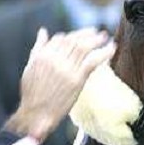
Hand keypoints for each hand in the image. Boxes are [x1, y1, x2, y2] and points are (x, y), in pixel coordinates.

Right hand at [6, 27, 114, 141]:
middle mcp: (55, 59)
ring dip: (96, 40)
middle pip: (74, 41)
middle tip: (97, 32)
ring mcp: (66, 69)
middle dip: (87, 34)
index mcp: (43, 55)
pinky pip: (93, 61)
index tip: (82, 36)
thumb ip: (38, 47)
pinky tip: (112, 48)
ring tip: (105, 36)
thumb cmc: (33, 93)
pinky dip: (104, 53)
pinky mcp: (77, 79)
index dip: (73, 36)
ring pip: (84, 48)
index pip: (61, 38)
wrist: (35, 114)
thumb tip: (43, 31)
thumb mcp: (31, 67)